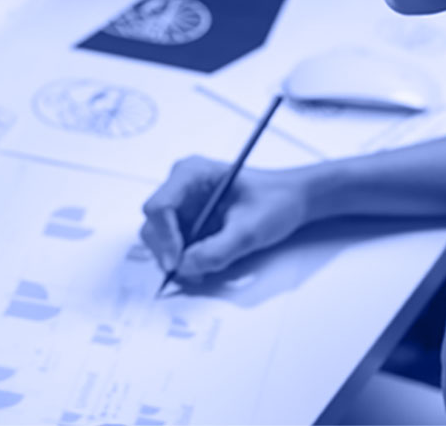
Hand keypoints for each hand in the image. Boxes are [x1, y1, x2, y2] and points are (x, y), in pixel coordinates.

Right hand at [139, 155, 321, 281]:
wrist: (291, 201)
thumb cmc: (275, 201)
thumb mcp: (250, 229)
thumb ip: (216, 250)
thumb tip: (185, 267)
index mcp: (191, 173)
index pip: (159, 206)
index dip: (164, 237)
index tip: (177, 262)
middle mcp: (180, 187)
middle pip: (154, 225)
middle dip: (168, 252)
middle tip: (191, 272)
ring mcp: (183, 205)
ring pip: (161, 239)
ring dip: (177, 259)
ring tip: (202, 270)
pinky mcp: (189, 222)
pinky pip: (175, 246)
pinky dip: (185, 260)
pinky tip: (205, 264)